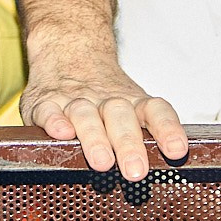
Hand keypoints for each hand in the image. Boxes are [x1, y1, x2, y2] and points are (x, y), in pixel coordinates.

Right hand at [17, 0, 189, 176]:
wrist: (67, 49)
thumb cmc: (104, 95)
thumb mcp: (131, 106)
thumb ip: (147, 132)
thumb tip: (173, 164)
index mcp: (131, 102)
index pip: (155, 111)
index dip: (168, 130)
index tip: (177, 151)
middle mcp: (105, 100)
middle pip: (120, 116)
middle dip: (128, 144)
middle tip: (136, 171)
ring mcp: (74, 100)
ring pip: (85, 114)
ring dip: (94, 138)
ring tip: (102, 162)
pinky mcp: (43, 103)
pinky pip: (48, 110)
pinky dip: (54, 121)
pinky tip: (61, 133)